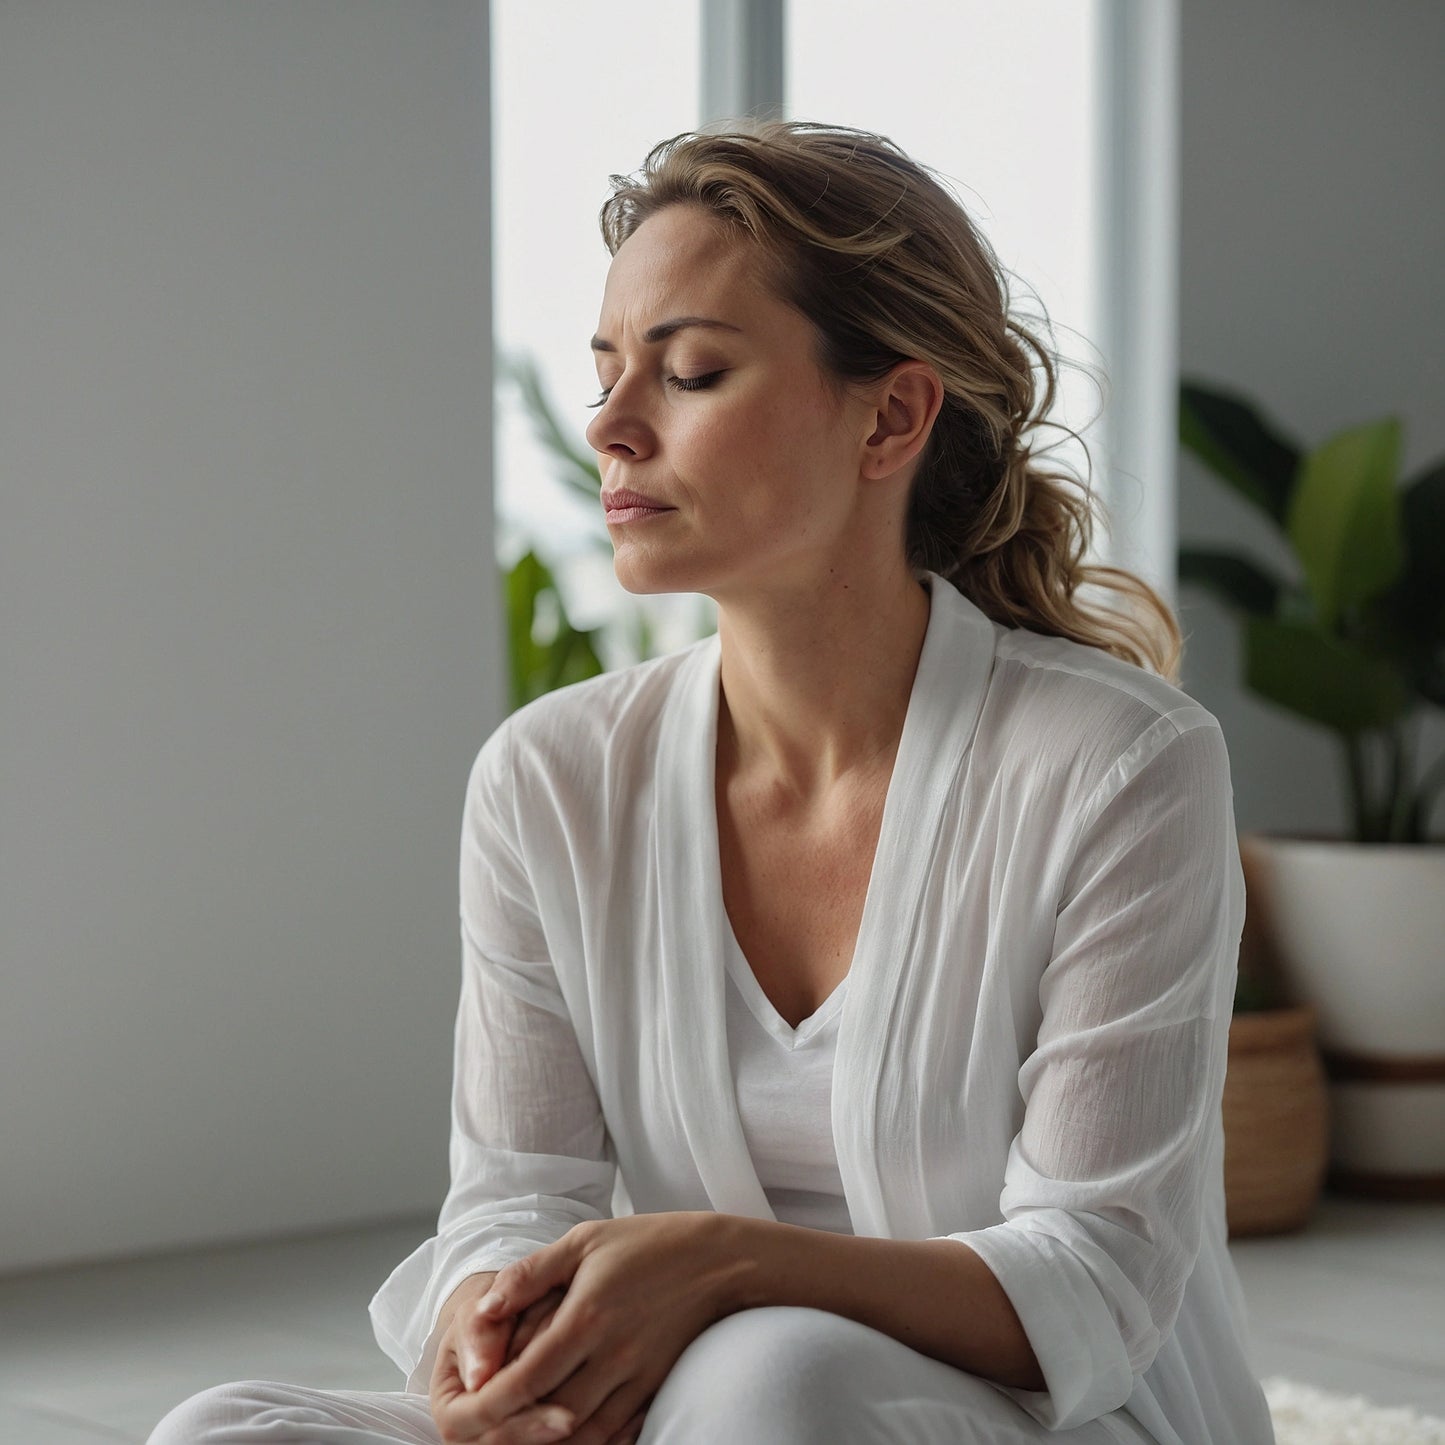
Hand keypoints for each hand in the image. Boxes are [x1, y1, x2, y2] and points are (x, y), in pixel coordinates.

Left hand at [437, 1212, 744, 1444]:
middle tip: (474, 1437)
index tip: (461, 1411)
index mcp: (587, 1317)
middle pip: (547, 1418)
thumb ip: (530, 1276)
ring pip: (580, 1436)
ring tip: (507, 1440)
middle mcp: (612, 1356)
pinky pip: (612, 1435)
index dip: (488, 1404)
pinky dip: (581, 1444)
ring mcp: (636, 1378)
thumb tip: (483, 1308)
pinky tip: (556, 1438)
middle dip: (505, 1436)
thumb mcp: (583, 1241)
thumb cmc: (645, 1244)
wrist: (719, 1260)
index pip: (526, 1378)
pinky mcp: (652, 1389)